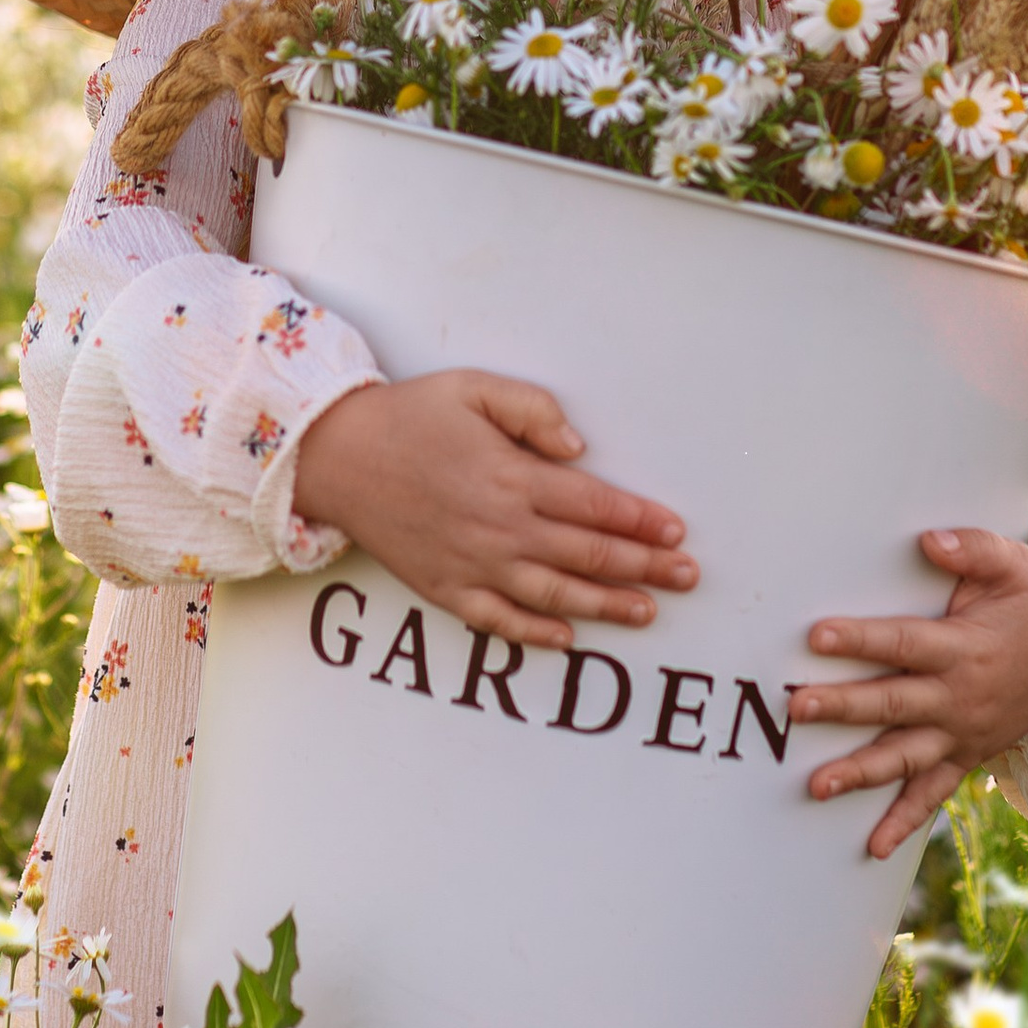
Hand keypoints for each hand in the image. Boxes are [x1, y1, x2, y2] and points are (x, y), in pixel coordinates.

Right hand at [291, 372, 698, 651]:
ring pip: (556, 595)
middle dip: (646, 565)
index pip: (595, 504)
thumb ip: (533, 410)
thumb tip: (579, 449)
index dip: (641, 520)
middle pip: (589, 553)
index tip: (677, 530)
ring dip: (608, 606)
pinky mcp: (445, 589)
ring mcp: (473, 565)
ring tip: (650, 612)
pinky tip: (569, 639)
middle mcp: (500, 527)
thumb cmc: (411, 415)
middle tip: (689, 575)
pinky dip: (537, 634)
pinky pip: (500, 621)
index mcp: (512, 476)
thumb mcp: (473, 388)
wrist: (337, 456)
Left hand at [789, 529, 1027, 858]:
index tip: (817, 636)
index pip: (902, 644)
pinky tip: (873, 847)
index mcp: (962, 648)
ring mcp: (960, 733)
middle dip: (841, 706)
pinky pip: (934, 795)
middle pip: (891, 703)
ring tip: (815, 786)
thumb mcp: (1013, 564)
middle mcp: (957, 697)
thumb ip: (971, 550)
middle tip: (795, 708)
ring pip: (904, 757)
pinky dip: (905, 822)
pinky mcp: (966, 756)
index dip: (860, 639)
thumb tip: (928, 540)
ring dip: (860, 772)